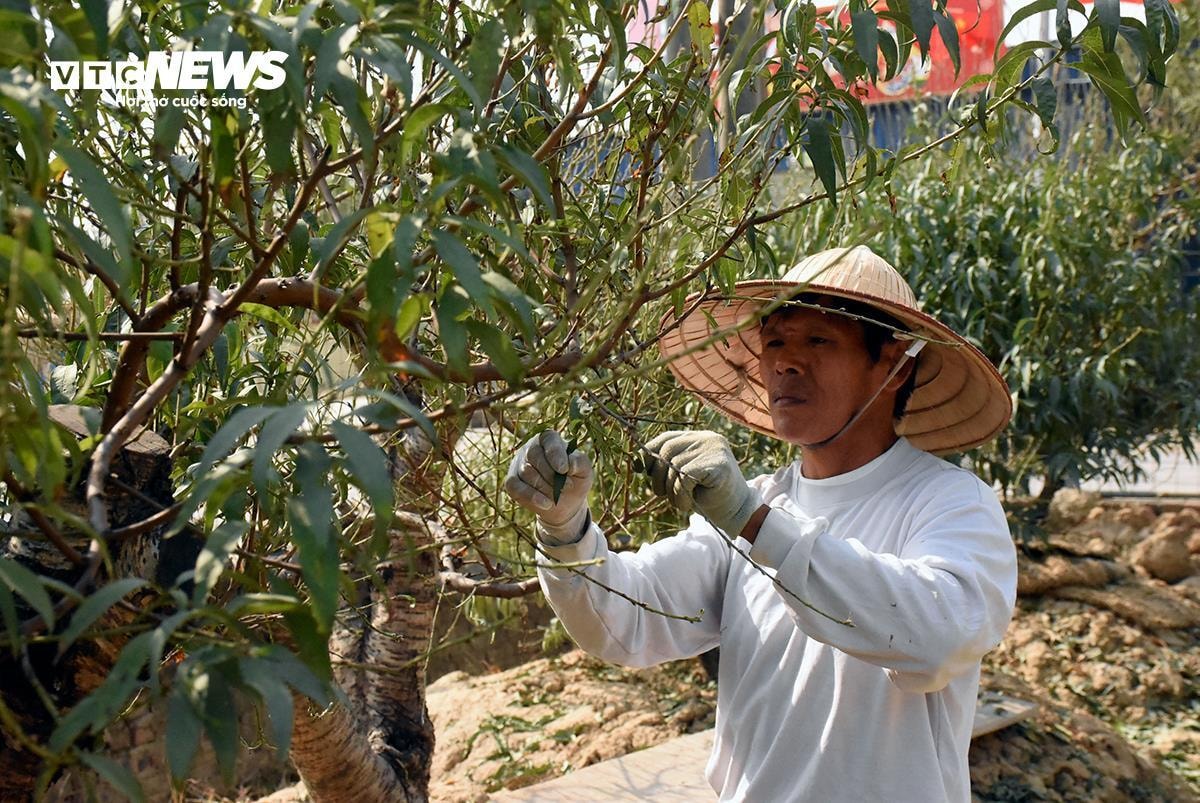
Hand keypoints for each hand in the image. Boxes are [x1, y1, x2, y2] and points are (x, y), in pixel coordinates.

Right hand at [505, 430, 593, 544]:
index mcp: (550, 439)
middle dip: (551, 474)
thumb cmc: (575, 480)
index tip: (564, 470)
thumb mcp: (585, 471)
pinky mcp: (511, 481)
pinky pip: (515, 486)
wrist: (566, 503)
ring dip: (545, 487)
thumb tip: (570, 463)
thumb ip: (580, 462)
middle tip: (567, 487)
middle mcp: (531, 447)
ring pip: (526, 472)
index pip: (548, 439)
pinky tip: (546, 504)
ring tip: (559, 496)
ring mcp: (519, 464)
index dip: (555, 453)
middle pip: (534, 455)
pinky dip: (532, 496)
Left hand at [643, 430, 762, 537]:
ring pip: (674, 466)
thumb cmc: (706, 496)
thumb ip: (665, 466)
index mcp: (698, 438)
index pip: (666, 438)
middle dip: (657, 476)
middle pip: (666, 450)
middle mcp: (707, 438)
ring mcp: (714, 449)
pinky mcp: (719, 464)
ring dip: (671, 491)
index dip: (649, 454)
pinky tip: (688, 504)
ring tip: (681, 502)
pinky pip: (685, 477)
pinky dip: (680, 495)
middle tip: (662, 495)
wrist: (736, 512)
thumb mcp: (680, 477)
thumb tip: (636, 463)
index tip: (642, 471)